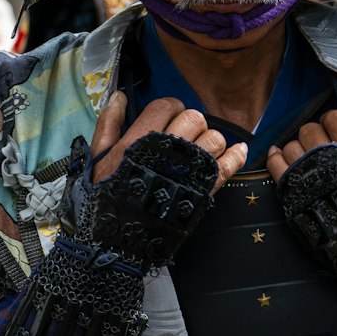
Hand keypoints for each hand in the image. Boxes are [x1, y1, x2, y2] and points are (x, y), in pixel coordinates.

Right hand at [91, 92, 247, 191]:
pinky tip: (238, 151)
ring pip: (214, 138)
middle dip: (191, 124)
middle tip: (184, 137)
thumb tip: (120, 96)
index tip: (170, 118)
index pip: (166, 105)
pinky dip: (236, 156)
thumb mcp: (98, 157)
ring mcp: (187, 171)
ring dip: (210, 142)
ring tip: (200, 151)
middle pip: (194, 119)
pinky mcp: (202, 191)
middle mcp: (166, 152)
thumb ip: (108, 123)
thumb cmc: (105, 197)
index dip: (171, 108)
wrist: (116, 239)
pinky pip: (228, 166)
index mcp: (139, 140)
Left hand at [266, 100, 336, 185]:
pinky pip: (276, 164)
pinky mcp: (294, 191)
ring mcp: (309, 174)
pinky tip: (279, 155)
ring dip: (300, 148)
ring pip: (292, 145)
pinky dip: (276, 157)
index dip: (335, 121)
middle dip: (317, 134)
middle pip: (310, 129)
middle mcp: (328, 157)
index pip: (333, 116)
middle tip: (325, 145)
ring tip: (310, 158)